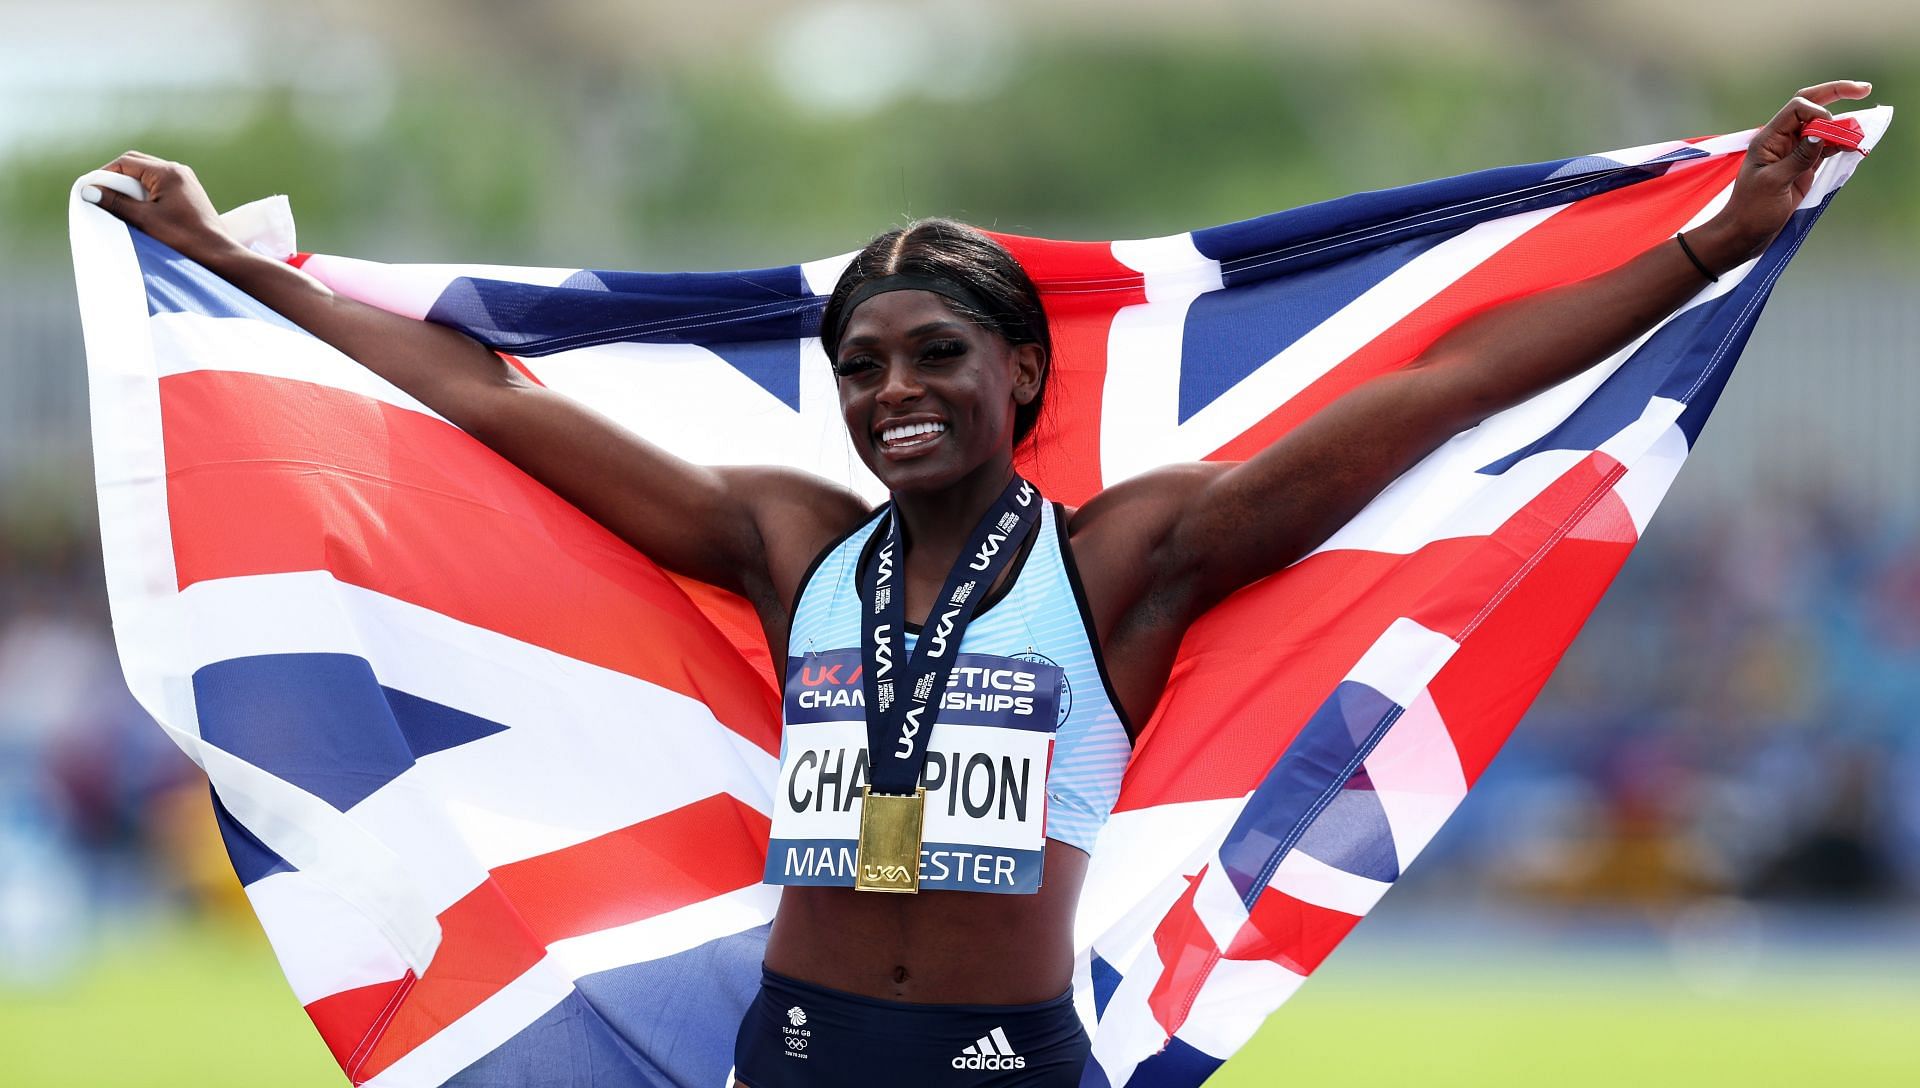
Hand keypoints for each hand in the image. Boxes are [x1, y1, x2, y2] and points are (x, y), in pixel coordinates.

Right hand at [82, 151, 238, 262]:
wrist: (217, 254)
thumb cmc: (183, 237)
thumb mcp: (144, 219)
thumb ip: (115, 202)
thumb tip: (88, 190)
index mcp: (167, 172)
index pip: (126, 162)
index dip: (105, 174)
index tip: (91, 190)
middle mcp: (177, 170)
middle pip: (136, 164)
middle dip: (116, 178)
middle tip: (101, 195)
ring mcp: (185, 180)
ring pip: (147, 174)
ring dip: (129, 186)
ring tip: (117, 204)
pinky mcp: (188, 192)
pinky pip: (158, 185)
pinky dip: (143, 192)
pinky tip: (137, 208)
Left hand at [1691, 80, 1872, 272]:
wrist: (1745, 234)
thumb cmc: (1751, 210)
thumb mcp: (1773, 184)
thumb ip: (1798, 158)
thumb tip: (1821, 134)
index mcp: (1768, 138)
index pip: (1797, 108)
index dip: (1817, 111)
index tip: (1828, 130)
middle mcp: (1781, 140)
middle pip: (1810, 106)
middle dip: (1836, 94)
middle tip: (1864, 89)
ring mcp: (1794, 152)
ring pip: (1822, 127)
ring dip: (1843, 125)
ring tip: (1861, 132)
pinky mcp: (1804, 167)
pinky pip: (1826, 147)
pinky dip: (1841, 143)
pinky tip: (1854, 146)